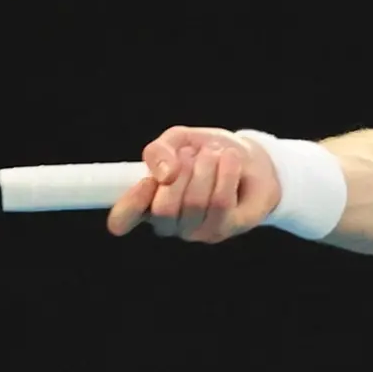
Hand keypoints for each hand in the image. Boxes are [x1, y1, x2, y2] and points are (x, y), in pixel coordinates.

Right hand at [106, 126, 281, 241]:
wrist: (249, 158)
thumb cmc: (206, 152)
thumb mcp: (178, 141)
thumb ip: (160, 151)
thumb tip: (163, 173)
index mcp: (146, 202)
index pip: (123, 218)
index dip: (130, 202)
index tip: (147, 180)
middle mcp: (168, 223)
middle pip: (164, 209)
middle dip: (182, 172)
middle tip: (195, 154)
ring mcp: (195, 231)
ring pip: (195, 203)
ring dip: (206, 169)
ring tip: (214, 154)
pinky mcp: (223, 230)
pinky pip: (221, 203)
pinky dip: (226, 174)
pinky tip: (230, 160)